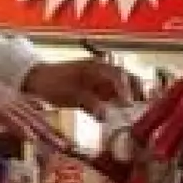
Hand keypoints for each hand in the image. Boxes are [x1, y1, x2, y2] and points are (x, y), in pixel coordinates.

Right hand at [0, 64, 56, 143]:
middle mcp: (9, 99)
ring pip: (29, 119)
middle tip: (70, 145)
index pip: (32, 112)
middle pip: (37, 117)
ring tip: (61, 145)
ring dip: (46, 133)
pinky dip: (22, 129)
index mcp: (7, 97)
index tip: (59, 135)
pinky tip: (32, 138)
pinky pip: (10, 120)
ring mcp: (1, 102)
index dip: (46, 124)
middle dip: (53, 132)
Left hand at [23, 57, 142, 115]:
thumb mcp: (69, 95)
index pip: (118, 76)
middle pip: (126, 77)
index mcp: (96, 67)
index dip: (127, 90)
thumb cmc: (52, 83)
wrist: (35, 78)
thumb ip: (89, 103)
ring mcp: (99, 77)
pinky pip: (112, 91)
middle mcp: (101, 69)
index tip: (130, 105)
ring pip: (121, 83)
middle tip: (146, 103)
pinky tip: (122, 110)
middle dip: (137, 89)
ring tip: (138, 108)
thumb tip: (106, 116)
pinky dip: (120, 99)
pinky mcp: (96, 86)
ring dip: (131, 94)